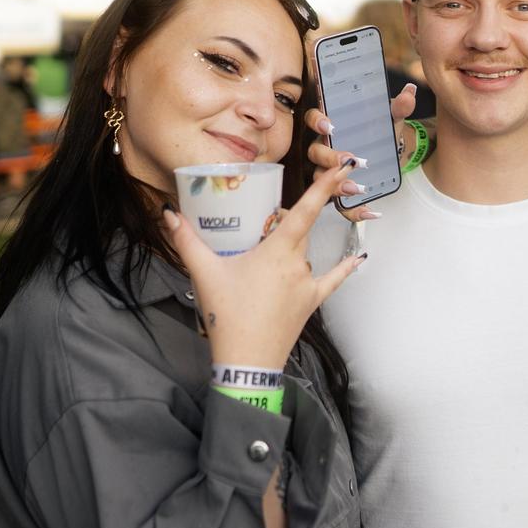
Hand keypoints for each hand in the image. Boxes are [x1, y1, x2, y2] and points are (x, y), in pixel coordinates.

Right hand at [160, 157, 368, 368]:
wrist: (246, 362)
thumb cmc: (227, 316)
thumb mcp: (203, 274)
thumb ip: (186, 240)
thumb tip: (169, 213)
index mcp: (277, 252)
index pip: (305, 211)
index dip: (324, 186)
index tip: (343, 165)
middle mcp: (298, 264)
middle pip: (299, 229)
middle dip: (285, 220)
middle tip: (260, 224)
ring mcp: (308, 284)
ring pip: (304, 253)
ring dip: (290, 248)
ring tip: (262, 256)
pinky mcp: (311, 303)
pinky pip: (332, 280)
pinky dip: (344, 268)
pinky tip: (359, 258)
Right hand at [302, 83, 417, 221]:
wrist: (391, 152)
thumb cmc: (381, 131)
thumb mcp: (391, 119)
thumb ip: (399, 106)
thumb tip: (409, 92)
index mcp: (332, 125)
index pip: (314, 119)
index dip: (317, 121)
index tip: (329, 125)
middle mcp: (325, 148)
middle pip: (315, 152)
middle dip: (330, 157)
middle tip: (349, 160)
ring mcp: (329, 171)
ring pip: (321, 180)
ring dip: (337, 185)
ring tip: (357, 188)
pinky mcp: (340, 190)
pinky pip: (339, 204)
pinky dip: (353, 210)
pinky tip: (370, 211)